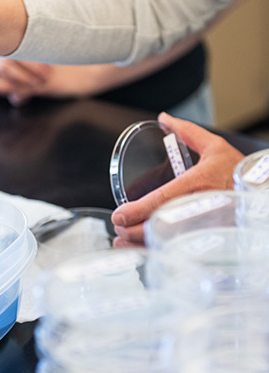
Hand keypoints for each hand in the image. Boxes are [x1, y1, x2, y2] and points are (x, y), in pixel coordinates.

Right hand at [0, 50, 51, 103]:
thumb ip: (9, 48)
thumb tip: (38, 51)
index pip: (18, 42)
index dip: (35, 53)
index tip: (50, 64)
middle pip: (14, 55)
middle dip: (33, 67)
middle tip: (46, 78)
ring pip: (4, 68)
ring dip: (22, 78)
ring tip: (35, 86)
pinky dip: (4, 87)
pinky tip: (14, 93)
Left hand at [111, 112, 244, 244]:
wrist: (266, 194)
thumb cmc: (243, 173)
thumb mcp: (216, 147)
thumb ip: (188, 133)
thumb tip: (164, 118)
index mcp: (198, 184)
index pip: (160, 200)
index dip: (136, 210)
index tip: (119, 215)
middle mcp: (201, 208)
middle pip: (158, 225)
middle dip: (132, 230)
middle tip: (118, 228)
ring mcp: (206, 229)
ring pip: (167, 242)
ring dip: (140, 244)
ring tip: (123, 241)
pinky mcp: (212, 242)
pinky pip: (180, 251)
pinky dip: (159, 253)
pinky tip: (146, 251)